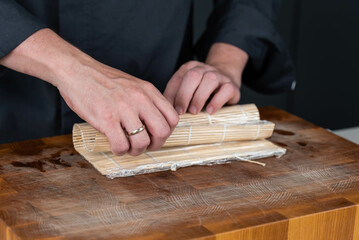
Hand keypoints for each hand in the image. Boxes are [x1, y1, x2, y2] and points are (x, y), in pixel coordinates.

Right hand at [58, 62, 178, 155]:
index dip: (167, 132)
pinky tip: (114, 146)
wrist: (76, 71)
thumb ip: (145, 101)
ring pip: (142, 142)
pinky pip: (121, 145)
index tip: (156, 136)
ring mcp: (123, 109)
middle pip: (162, 132)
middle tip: (144, 146)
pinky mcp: (106, 119)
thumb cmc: (102, 80)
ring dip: (136, 151)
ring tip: (127, 147)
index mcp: (148, 91)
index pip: (172, 117)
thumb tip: (152, 123)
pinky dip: (119, 150)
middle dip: (156, 145)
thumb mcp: (132, 85)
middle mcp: (139, 99)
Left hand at [164, 43, 247, 114]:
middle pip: (192, 76)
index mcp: (190, 68)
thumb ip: (176, 97)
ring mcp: (219, 75)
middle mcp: (204, 69)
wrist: (227, 81)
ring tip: (194, 111)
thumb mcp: (188, 91)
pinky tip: (210, 111)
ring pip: (209, 80)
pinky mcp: (231, 86)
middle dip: (184, 95)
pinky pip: (226, 90)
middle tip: (181, 111)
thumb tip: (166, 112)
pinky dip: (217, 101)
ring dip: (199, 97)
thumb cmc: (202, 90)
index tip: (170, 109)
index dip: (172, 94)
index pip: (178, 78)